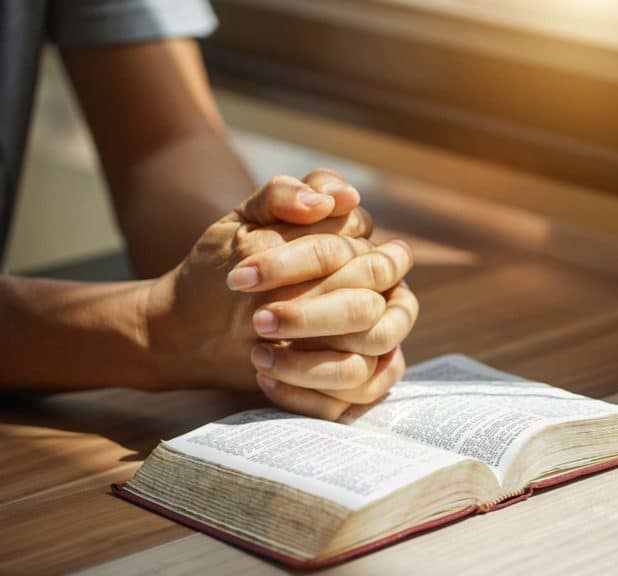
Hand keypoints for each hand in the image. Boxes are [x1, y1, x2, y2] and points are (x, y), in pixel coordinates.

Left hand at [143, 170, 417, 419]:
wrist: (198, 323)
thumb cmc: (233, 265)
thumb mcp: (245, 220)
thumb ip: (283, 194)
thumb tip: (335, 199)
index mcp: (363, 252)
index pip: (352, 255)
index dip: (300, 263)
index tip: (241, 275)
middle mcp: (381, 298)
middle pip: (365, 309)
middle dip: (308, 316)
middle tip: (256, 320)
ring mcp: (374, 346)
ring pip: (363, 362)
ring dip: (308, 364)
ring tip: (256, 356)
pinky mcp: (357, 383)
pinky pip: (351, 400)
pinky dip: (308, 394)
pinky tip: (266, 380)